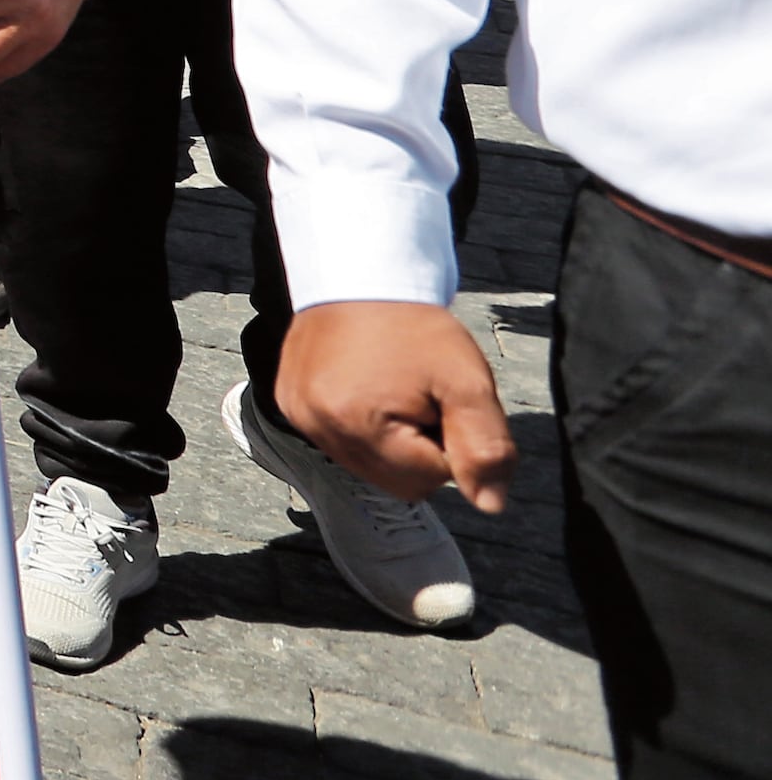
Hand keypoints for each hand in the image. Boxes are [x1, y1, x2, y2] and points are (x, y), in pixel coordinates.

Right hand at [276, 300, 516, 516]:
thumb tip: (490, 505)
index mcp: (358, 424)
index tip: (439, 400)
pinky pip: (338, 441)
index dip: (448, 442)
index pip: (428, 479)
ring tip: (391, 389)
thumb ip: (486, 447)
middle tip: (419, 396)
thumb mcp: (467, 381)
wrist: (360, 275)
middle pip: (395, 481)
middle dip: (419, 448)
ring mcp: (298, 416)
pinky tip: (365, 388)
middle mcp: (317, 426)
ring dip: (390, 440)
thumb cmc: (414, 327)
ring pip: (367, 466)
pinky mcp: (288, 403)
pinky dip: (360, 425)